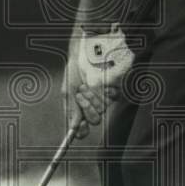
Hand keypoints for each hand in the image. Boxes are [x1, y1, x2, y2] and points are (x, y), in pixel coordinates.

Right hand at [64, 24, 133, 138]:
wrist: (84, 54)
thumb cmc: (75, 71)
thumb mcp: (69, 91)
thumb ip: (72, 109)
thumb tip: (72, 127)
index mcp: (81, 109)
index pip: (83, 129)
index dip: (82, 131)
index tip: (79, 127)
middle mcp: (94, 106)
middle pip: (95, 120)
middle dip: (87, 108)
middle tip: (80, 94)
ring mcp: (105, 99)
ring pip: (102, 109)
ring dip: (92, 97)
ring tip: (86, 84)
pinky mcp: (115, 90)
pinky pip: (112, 98)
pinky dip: (102, 91)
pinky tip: (97, 82)